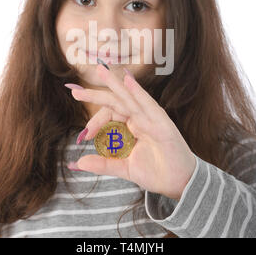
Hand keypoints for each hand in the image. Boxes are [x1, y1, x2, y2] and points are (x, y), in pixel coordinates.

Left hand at [69, 64, 195, 199]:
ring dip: (115, 84)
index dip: (95, 122)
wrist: (180, 184)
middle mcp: (140, 119)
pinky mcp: (162, 124)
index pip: (110, 115)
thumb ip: (103, 164)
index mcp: (131, 126)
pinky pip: (149, 105)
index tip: (85, 136)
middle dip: (96, 95)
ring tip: (101, 70)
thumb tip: (78, 162)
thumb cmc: (156, 172)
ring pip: (130, 98)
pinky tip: (127, 80)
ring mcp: (151, 119)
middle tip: (76, 92)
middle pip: (116, 102)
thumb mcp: (124, 168)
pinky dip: (138, 92)